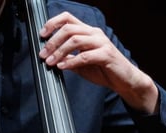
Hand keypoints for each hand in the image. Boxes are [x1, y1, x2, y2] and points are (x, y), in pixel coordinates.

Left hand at [39, 12, 158, 113]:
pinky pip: (85, 56)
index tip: (42, 35)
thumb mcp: (81, 64)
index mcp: (88, 32)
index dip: (52, 24)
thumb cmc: (104, 70)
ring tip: (50, 62)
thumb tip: (51, 57)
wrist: (124, 80)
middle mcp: (94, 34)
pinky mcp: (106, 55)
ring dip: (59, 51)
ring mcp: (101, 43)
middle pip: (68, 29)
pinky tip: (62, 66)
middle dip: (52, 41)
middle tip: (43, 54)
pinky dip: (71, 61)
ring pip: (75, 40)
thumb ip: (68, 57)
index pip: (68, 19)